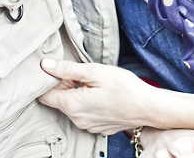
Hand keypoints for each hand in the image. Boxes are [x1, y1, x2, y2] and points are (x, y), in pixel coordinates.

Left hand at [37, 58, 155, 133]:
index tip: (65, 72)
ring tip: (97, 85)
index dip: (51, 81)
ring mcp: (87, 125)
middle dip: (67, 87)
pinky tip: (104, 96)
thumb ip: (68, 69)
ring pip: (73, 108)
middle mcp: (76, 119)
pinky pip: (85, 114)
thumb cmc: (125, 87)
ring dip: (79, 95)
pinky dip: (89, 104)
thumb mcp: (96, 72)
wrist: (148, 107)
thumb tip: (45, 65)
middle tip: (86, 75)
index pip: (45, 95)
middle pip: (59, 101)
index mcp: (72, 105)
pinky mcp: (97, 127)